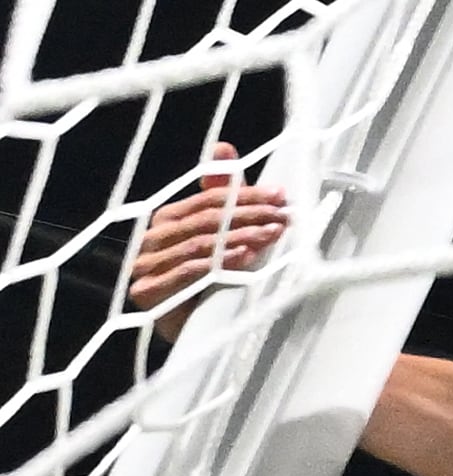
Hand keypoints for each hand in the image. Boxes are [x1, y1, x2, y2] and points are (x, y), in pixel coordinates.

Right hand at [127, 146, 288, 338]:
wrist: (185, 328)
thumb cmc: (203, 278)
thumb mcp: (217, 233)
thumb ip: (220, 193)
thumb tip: (223, 147)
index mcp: (167, 218)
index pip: (208, 199)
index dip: (245, 195)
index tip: (281, 196)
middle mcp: (153, 238)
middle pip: (205, 220)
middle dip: (247, 215)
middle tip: (283, 216)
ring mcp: (146, 265)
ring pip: (199, 244)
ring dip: (239, 238)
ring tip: (272, 234)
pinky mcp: (148, 292)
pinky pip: (188, 272)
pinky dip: (219, 263)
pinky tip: (246, 257)